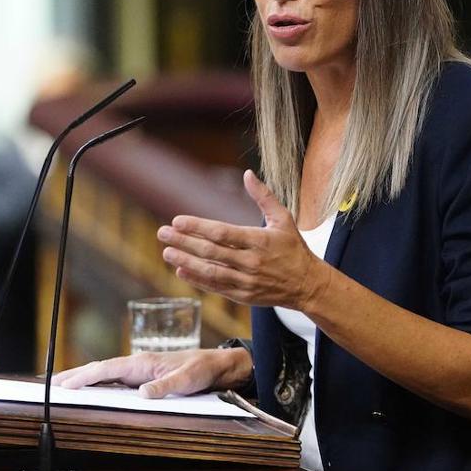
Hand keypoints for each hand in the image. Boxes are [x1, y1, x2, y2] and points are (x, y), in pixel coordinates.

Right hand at [51, 347, 251, 398]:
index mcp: (142, 362)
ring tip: (61, 387)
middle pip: (99, 369)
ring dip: (83, 379)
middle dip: (75, 376)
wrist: (216, 365)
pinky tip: (89, 390)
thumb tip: (142, 394)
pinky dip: (98, 383)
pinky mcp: (142, 377)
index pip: (106, 369)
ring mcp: (138, 370)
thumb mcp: (187, 380)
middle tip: (50, 385)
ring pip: (104, 374)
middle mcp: (136, 364)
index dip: (84, 377)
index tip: (65, 385)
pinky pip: (114, 380)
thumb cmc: (201, 370)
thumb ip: (166, 387)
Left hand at [157, 169, 328, 311]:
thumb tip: (248, 174)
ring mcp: (247, 281)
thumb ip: (264, 196)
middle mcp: (252, 262)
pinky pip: (216, 287)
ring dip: (186, 261)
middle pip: (211, 252)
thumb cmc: (294, 248)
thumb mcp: (283, 219)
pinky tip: (181, 270)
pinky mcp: (244, 296)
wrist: (307, 285)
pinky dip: (197, 279)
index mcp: (260, 240)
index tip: (177, 220)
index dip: (198, 227)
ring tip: (167, 252)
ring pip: (210, 271)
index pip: (222, 233)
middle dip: (184, 242)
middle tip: (162, 233)